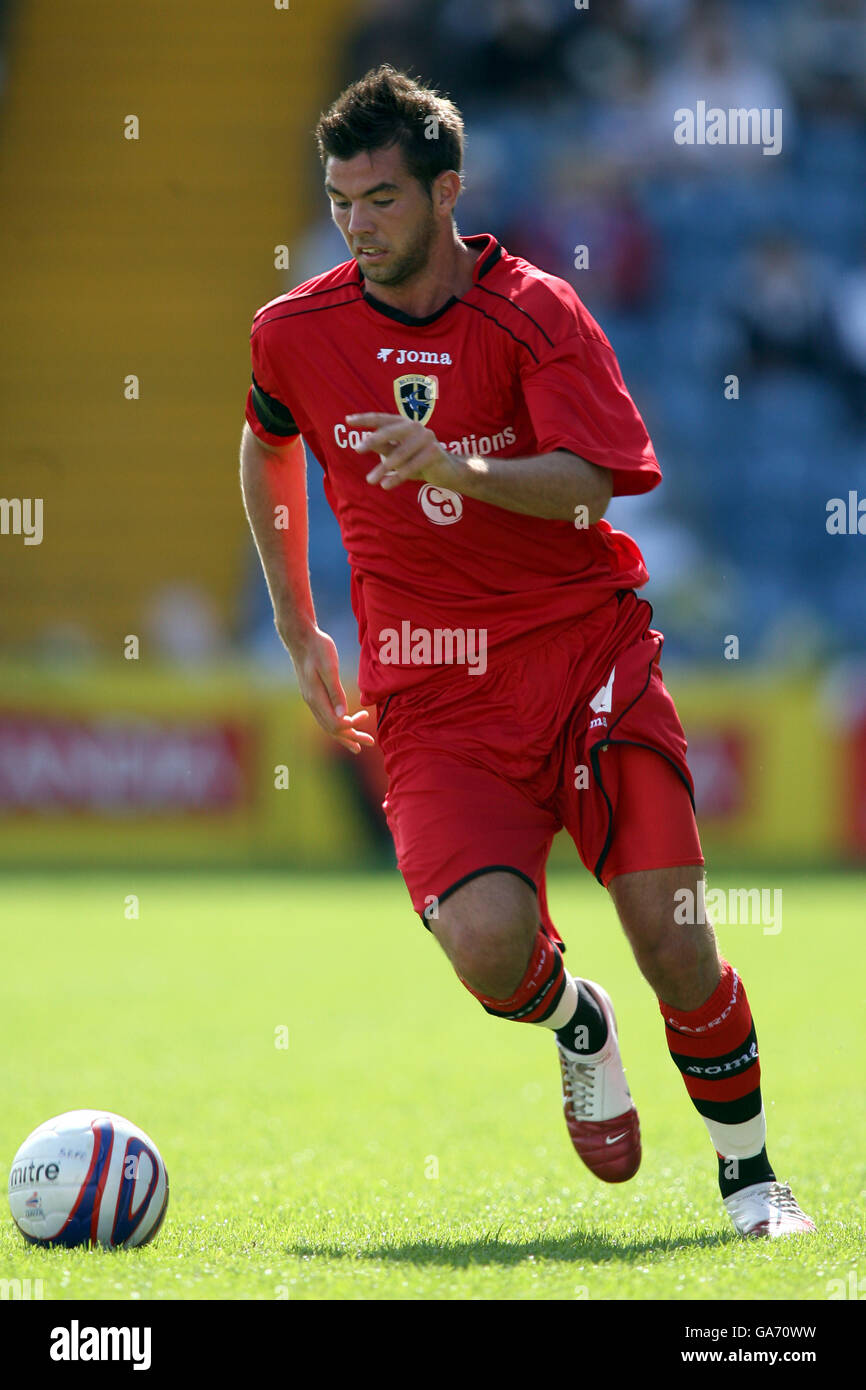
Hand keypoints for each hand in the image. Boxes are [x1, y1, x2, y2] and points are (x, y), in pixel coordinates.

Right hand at [281, 625, 374, 754]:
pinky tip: (344, 723)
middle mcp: (312, 702)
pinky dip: (336, 724)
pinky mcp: (312, 694)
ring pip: (327, 724)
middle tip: (370, 742)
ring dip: (344, 734)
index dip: (351, 725)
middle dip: (351, 737)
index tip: (366, 716)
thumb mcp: (330, 667)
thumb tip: (343, 715)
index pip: (335, 723)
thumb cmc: (318, 648)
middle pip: (331, 729)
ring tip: (357, 743)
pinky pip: (324, 716)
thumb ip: (336, 692)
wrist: (301, 637)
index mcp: (316, 697)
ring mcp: (310, 699)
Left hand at [346, 412, 457, 491]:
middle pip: (390, 431)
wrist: (446, 471)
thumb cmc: (417, 460)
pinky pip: (411, 467)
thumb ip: (383, 447)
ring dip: (383, 468)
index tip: (348, 421)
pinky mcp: (434, 453)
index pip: (382, 418)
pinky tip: (385, 485)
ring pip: (400, 453)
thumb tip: (363, 444)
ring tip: (370, 480)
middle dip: (372, 440)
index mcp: (404, 423)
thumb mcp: (397, 453)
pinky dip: (397, 477)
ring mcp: (426, 438)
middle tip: (357, 450)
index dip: (365, 419)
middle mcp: (415, 427)